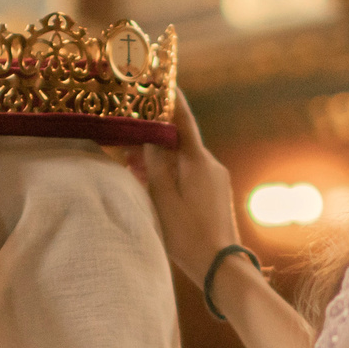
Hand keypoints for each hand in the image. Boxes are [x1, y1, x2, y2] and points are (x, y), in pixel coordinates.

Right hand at [136, 92, 239, 286]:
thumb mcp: (163, 198)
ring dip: (160, 159)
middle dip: (154, 137)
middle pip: (179, 141)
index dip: (171, 101)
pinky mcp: (216, 195)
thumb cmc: (189, 235)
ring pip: (183, 160)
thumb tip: (151, 138)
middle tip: (126, 137)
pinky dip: (171, 173)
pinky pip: (190, 175)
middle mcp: (211, 166)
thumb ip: (155, 165)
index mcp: (198, 162)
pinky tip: (153, 185)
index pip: (183, 121)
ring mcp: (216, 181)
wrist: (222, 266)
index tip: (162, 81)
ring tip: (133, 167)